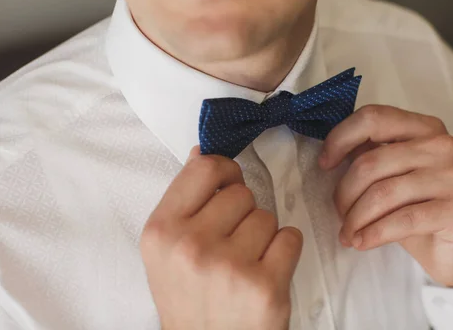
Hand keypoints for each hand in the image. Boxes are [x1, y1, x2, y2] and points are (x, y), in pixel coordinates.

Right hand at [140, 146, 302, 329]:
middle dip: (242, 214)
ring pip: (267, 216)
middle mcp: (191, 246)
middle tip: (230, 246)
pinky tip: (265, 273)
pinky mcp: (264, 286)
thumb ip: (183, 201)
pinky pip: (291, 237)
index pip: (205, 168)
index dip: (225, 171)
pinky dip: (284, 252)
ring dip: (263, 236)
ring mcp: (229, 266)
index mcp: (161, 231)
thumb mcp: (167, 251)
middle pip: (241, 193)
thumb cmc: (188, 300)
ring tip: (244, 264)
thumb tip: (201, 153)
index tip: (229, 184)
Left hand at [319, 105, 452, 287]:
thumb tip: (329, 152)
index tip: (325, 164)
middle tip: (339, 215)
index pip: (373, 118)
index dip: (340, 138)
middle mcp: (442, 145)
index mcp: (423, 127)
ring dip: (356, 218)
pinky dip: (374, 234)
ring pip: (383, 193)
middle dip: (345, 193)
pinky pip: (403, 220)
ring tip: (348, 234)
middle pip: (371, 162)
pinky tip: (362, 242)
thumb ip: (369, 156)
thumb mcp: (391, 175)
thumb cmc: (417, 208)